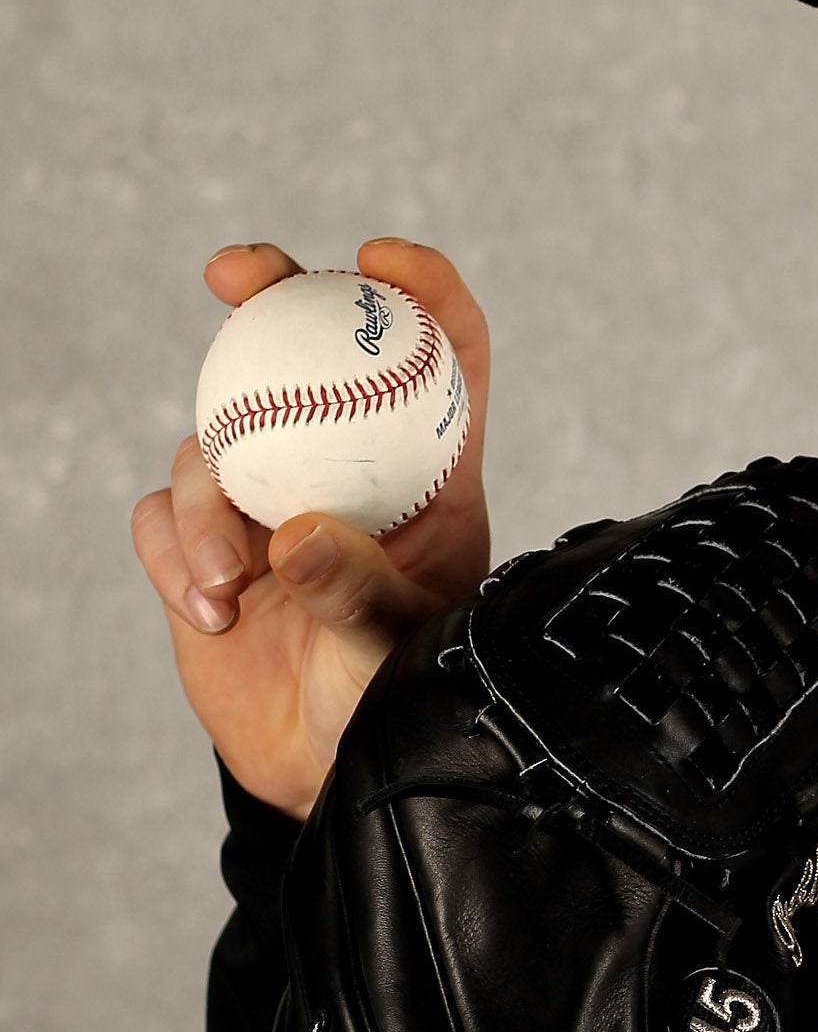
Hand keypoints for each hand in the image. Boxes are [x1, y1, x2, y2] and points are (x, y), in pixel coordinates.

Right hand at [133, 238, 493, 819]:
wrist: (328, 769)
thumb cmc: (398, 700)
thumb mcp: (397, 646)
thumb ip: (356, 591)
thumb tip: (295, 535)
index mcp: (426, 469)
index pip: (442, 351)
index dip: (421, 289)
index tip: (379, 262)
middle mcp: (342, 464)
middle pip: (303, 347)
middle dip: (268, 290)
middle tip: (238, 275)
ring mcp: (263, 499)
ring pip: (213, 441)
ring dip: (207, 502)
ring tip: (232, 581)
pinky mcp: (198, 546)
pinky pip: (161, 517)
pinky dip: (172, 554)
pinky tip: (211, 613)